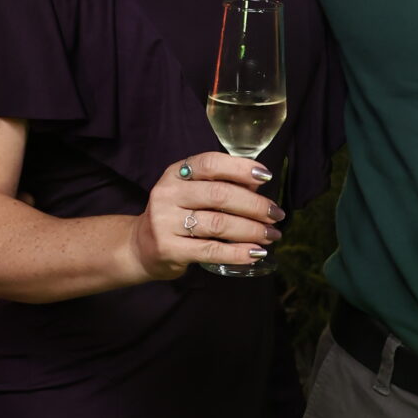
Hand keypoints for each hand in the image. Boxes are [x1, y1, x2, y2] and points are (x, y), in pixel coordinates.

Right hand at [130, 151, 284, 282]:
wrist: (141, 246)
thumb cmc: (176, 216)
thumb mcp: (189, 193)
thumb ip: (218, 186)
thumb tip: (258, 190)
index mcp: (175, 174)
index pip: (210, 163)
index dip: (240, 168)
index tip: (266, 177)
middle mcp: (168, 194)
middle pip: (219, 195)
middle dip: (255, 205)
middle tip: (276, 215)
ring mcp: (165, 222)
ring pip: (218, 224)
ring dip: (252, 230)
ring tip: (270, 235)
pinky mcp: (169, 248)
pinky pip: (211, 250)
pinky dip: (238, 252)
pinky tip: (255, 253)